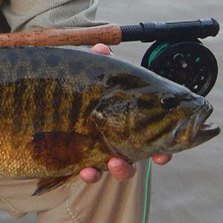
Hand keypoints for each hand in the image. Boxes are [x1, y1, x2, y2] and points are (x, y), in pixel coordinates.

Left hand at [80, 43, 172, 182]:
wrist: (58, 104)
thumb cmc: (88, 88)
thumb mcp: (96, 74)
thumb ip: (100, 62)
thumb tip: (101, 48)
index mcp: (133, 118)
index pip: (156, 135)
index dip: (164, 148)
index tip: (164, 154)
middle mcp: (124, 137)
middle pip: (143, 154)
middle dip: (150, 157)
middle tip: (149, 158)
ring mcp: (107, 151)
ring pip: (121, 168)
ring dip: (121, 169)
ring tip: (113, 164)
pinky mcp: (87, 160)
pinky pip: (92, 172)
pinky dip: (91, 173)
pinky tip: (86, 170)